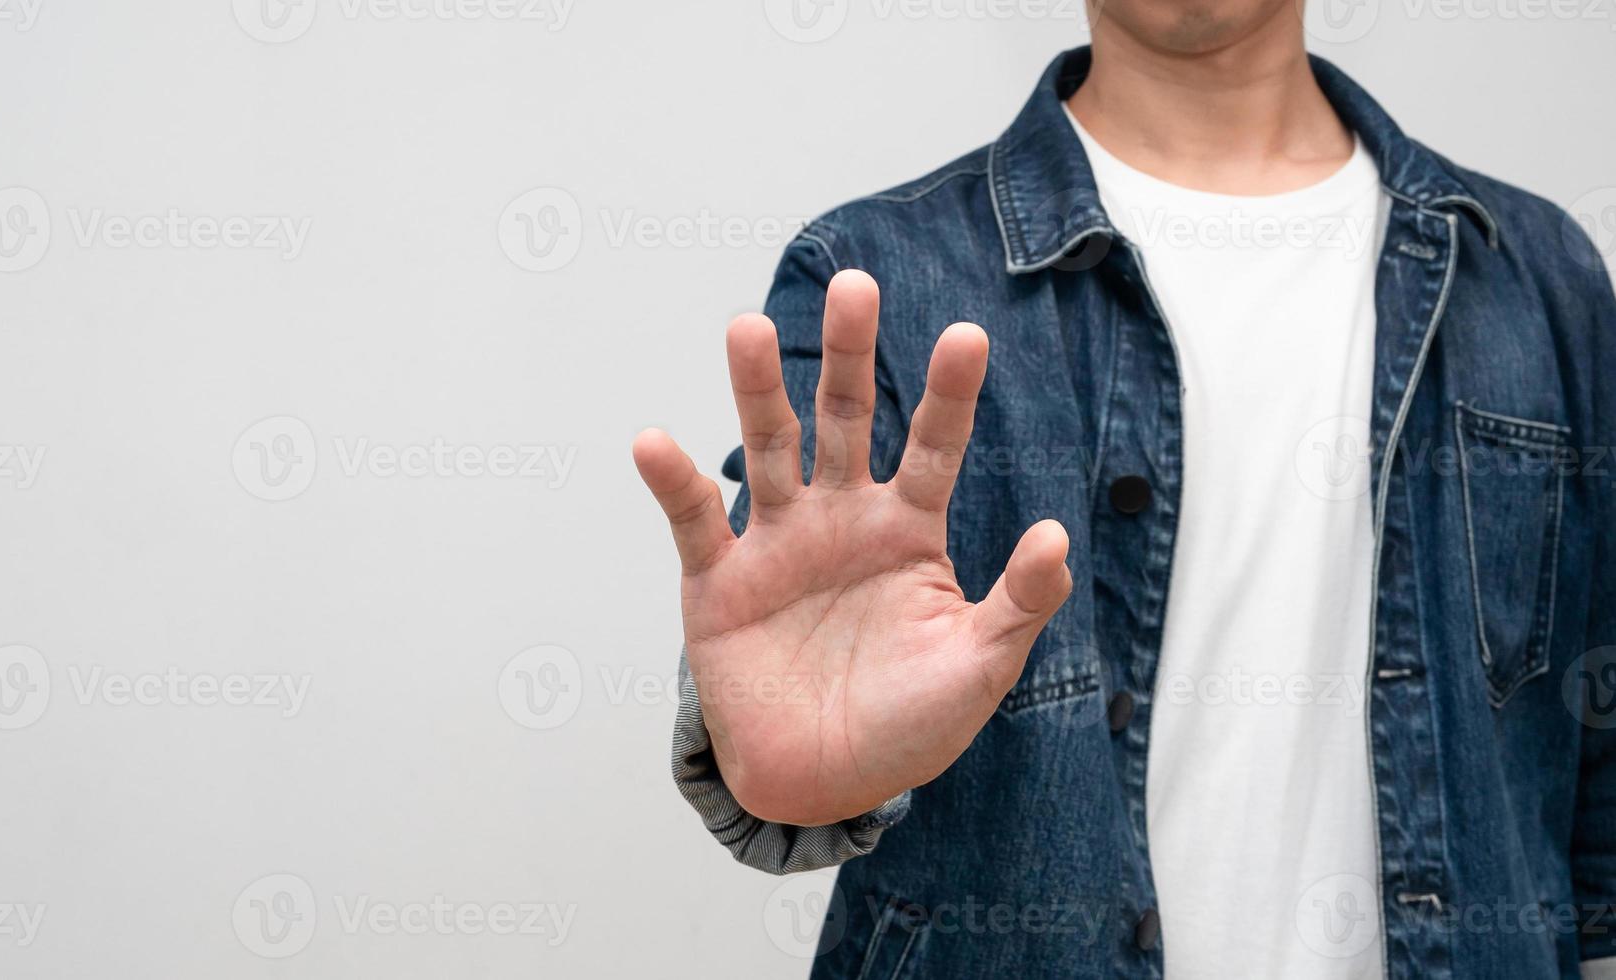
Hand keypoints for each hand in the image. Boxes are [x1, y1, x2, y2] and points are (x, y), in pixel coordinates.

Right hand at [633, 270, 1071, 825]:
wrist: (822, 784)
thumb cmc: (907, 725)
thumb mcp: (979, 667)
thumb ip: (1019, 602)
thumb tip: (1059, 533)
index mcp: (909, 530)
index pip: (932, 446)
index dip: (947, 394)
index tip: (966, 334)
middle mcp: (841, 518)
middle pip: (843, 418)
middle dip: (848, 355)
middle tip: (855, 285)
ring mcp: (777, 542)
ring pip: (767, 448)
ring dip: (754, 389)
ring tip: (747, 327)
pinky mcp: (719, 580)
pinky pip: (694, 522)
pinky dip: (673, 482)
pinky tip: (655, 442)